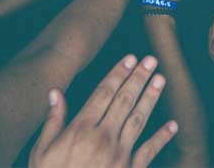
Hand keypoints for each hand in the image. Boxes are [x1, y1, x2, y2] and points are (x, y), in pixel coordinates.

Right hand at [29, 54, 176, 167]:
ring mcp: (118, 155)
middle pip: (124, 100)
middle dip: (139, 78)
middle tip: (151, 60)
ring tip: (160, 79)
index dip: (118, 74)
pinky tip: (172, 125)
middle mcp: (102, 138)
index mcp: (80, 130)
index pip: (103, 93)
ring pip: (138, 119)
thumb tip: (55, 93)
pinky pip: (148, 151)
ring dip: (151, 98)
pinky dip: (161, 138)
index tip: (130, 59)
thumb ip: (52, 122)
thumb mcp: (40, 153)